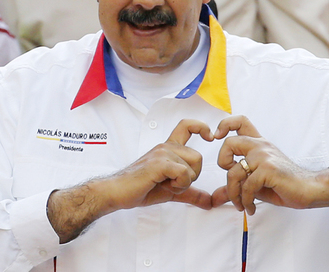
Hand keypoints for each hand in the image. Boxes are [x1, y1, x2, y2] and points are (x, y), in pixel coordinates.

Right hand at [47, 119, 213, 242]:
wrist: (117, 192)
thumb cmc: (141, 188)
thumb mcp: (172, 191)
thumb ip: (192, 193)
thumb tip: (210, 202)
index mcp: (168, 148)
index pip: (187, 126)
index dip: (202, 127)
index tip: (210, 137)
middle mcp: (166, 146)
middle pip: (198, 157)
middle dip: (191, 177)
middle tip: (172, 184)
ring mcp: (162, 153)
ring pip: (192, 166)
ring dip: (183, 183)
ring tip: (164, 185)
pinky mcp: (159, 163)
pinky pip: (184, 173)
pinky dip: (179, 184)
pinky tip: (163, 186)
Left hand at [210, 116, 328, 214]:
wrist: (309, 189)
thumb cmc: (283, 185)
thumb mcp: (255, 184)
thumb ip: (236, 186)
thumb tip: (214, 198)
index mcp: (258, 144)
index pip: (240, 122)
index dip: (224, 125)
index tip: (216, 138)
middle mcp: (260, 145)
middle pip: (229, 142)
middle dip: (222, 163)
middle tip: (232, 179)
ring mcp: (264, 156)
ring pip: (233, 171)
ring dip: (234, 193)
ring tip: (241, 204)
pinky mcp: (269, 169)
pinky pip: (246, 186)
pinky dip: (245, 201)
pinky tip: (250, 208)